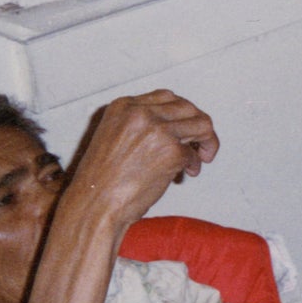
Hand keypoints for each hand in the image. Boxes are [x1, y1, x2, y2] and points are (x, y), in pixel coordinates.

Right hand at [65, 90, 219, 227]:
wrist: (94, 205)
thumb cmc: (101, 182)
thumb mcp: (113, 137)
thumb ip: (140, 125)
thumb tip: (176, 128)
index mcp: (124, 106)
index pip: (167, 97)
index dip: (181, 114)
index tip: (185, 128)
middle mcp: (142, 112)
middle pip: (188, 108)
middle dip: (198, 126)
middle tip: (200, 145)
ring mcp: (158, 130)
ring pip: (202, 124)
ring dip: (206, 142)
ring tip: (199, 159)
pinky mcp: (172, 151)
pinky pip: (195, 153)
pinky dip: (195, 164)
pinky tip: (186, 174)